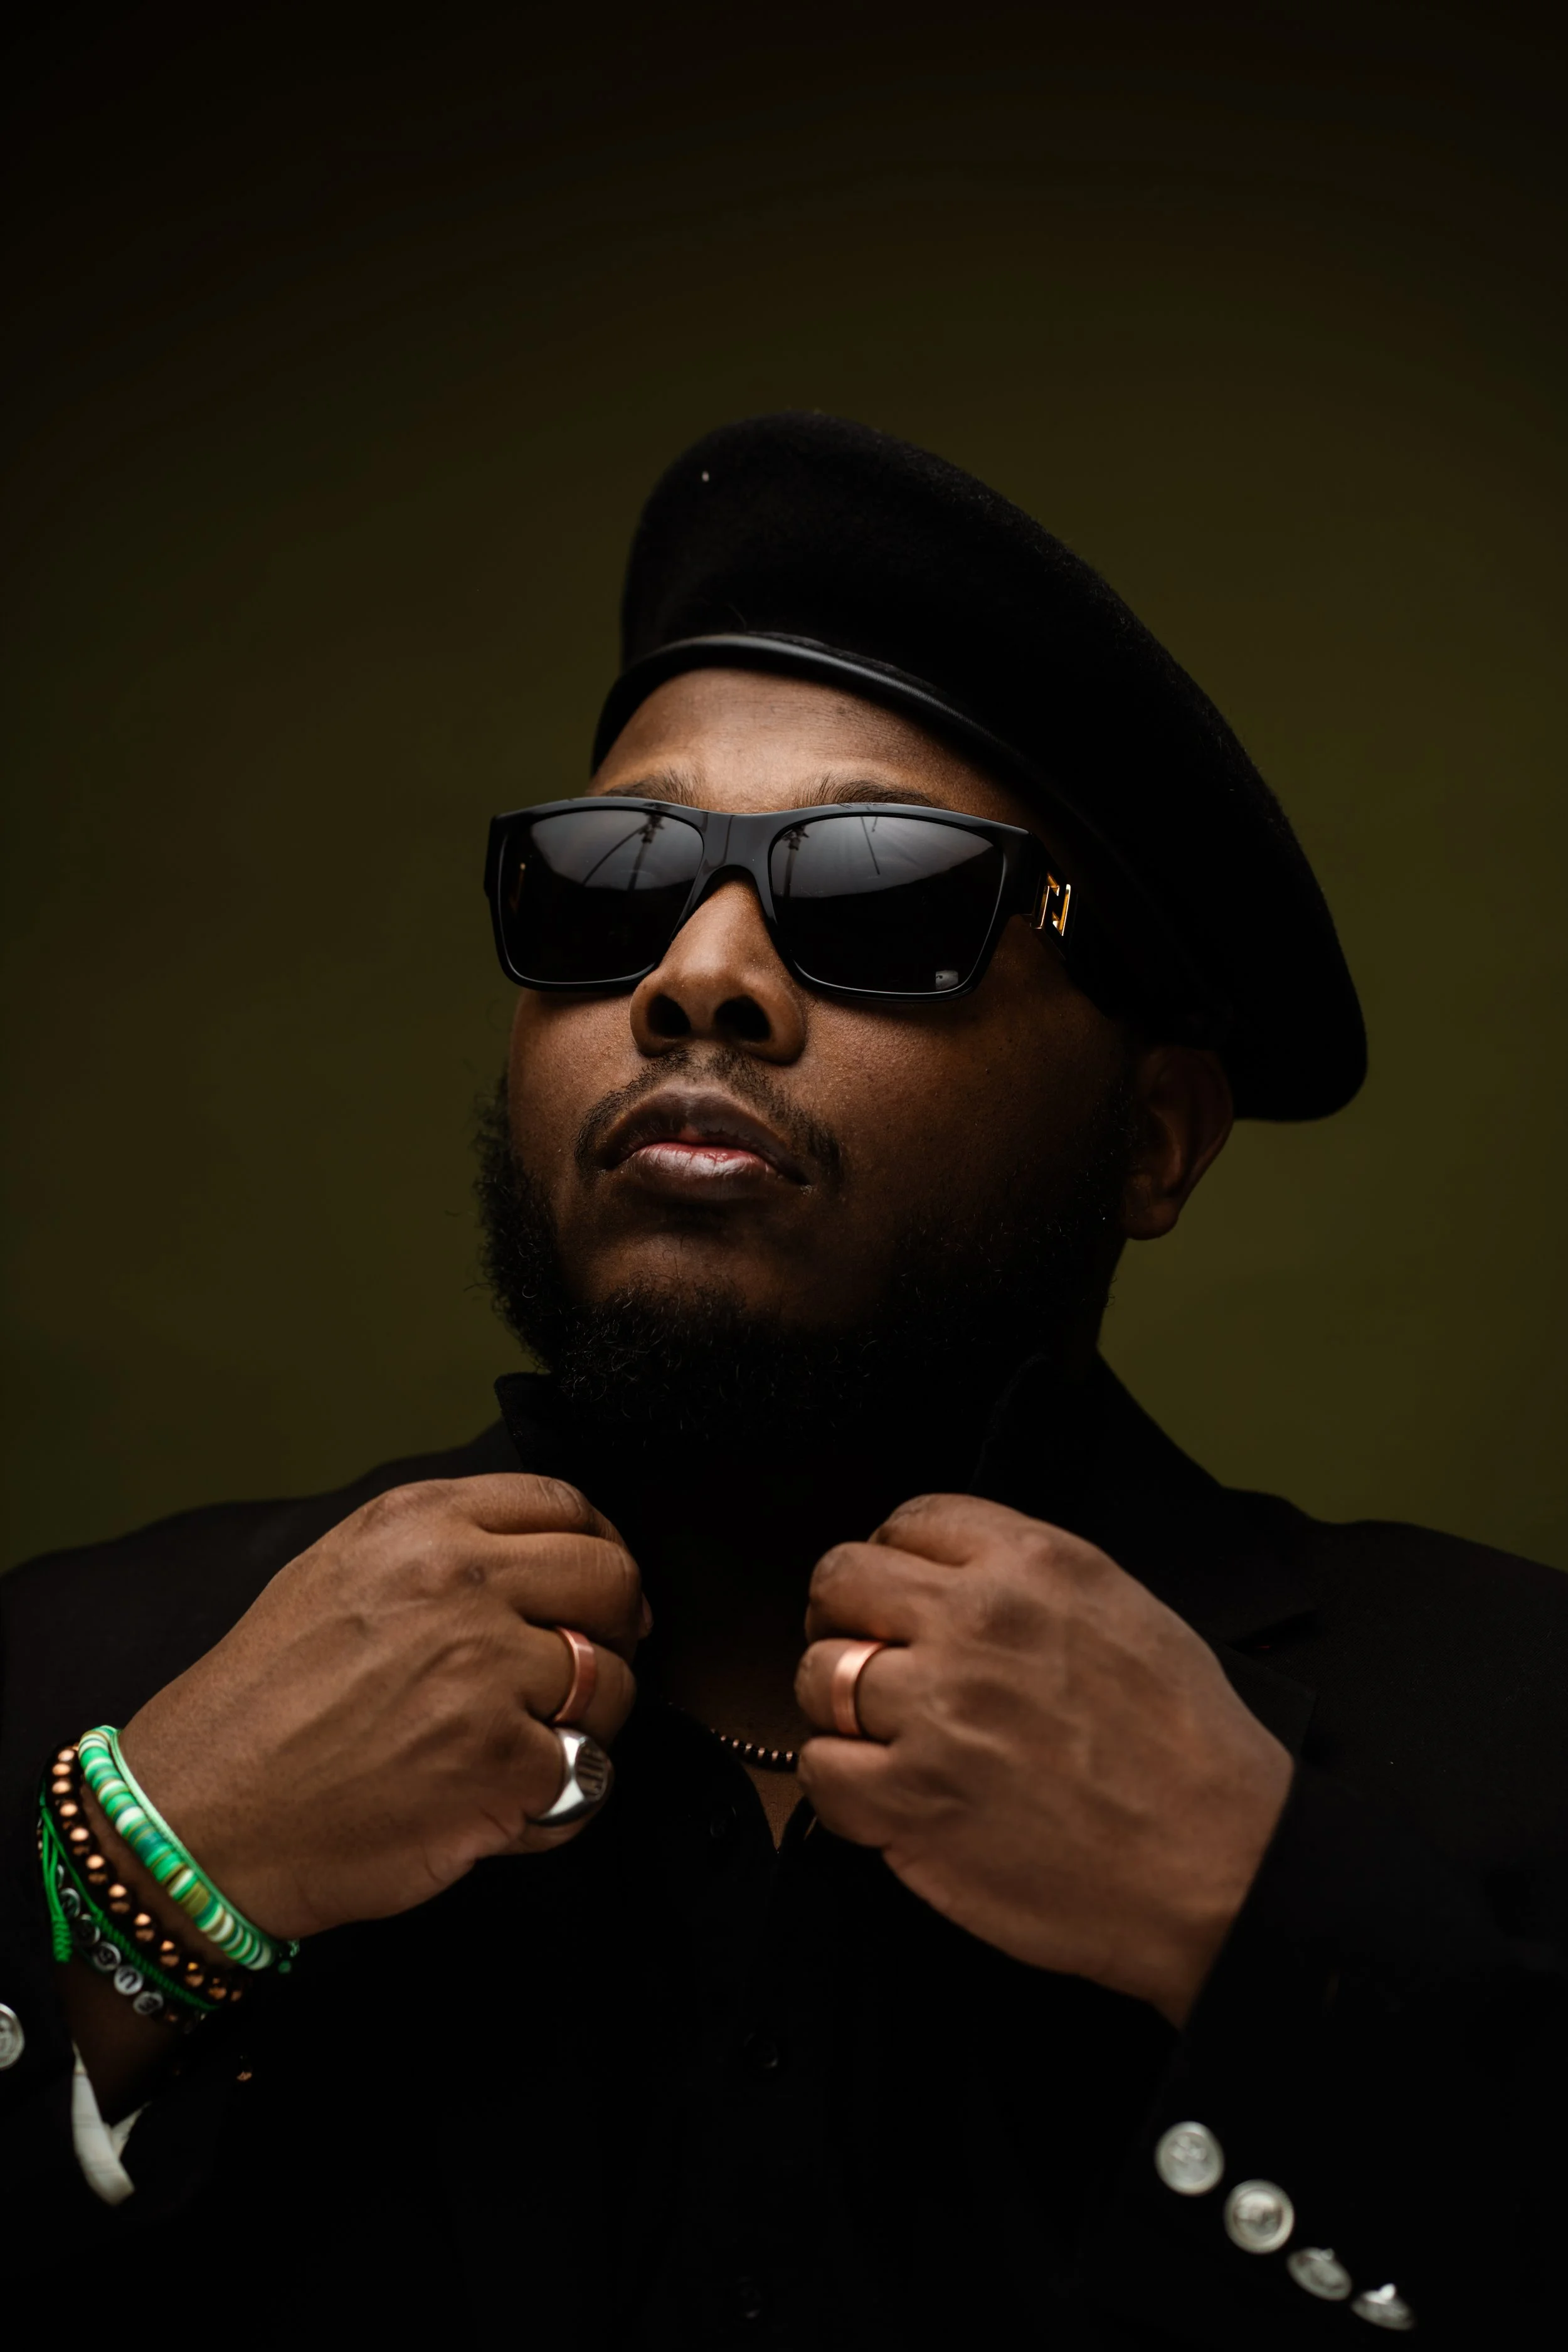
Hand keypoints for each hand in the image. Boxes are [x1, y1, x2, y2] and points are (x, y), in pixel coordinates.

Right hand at [115, 1474, 644, 1941]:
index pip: (564, 1502)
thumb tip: (549, 1556)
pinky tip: (497, 1807)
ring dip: (589, 1726)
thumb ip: (441, 1547)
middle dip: (620, 1627)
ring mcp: (488, 1674)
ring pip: (615, 1686)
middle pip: (612, 1580)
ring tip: (525, 1748)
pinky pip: (588, 1779)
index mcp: (421, 1525)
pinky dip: (556, 1804)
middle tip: (590, 1670)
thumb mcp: (338, 1572)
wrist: (205, 1817)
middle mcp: (461, 1584)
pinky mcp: (505, 1765)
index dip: (599, 1547)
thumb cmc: (264, 1705)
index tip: (598, 1590)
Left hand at [795, 1494, 1291, 2024]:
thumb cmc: (1194, 1753)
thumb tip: (958, 1580)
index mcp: (1033, 1566)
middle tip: (867, 1654)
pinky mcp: (913, 1802)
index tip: (895, 1594)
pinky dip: (839, 1785)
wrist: (1222, 1868)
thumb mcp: (1130, 1612)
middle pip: (841, 1581)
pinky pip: (821, 1771)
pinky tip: (883, 1795)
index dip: (893, 1561)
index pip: (909, 1521)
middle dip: (843, 1615)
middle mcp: (974, 1624)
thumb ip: (1033, 1580)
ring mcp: (937, 1713)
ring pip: (818, 1677)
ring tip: (884, 1735)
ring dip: (840, 1706)